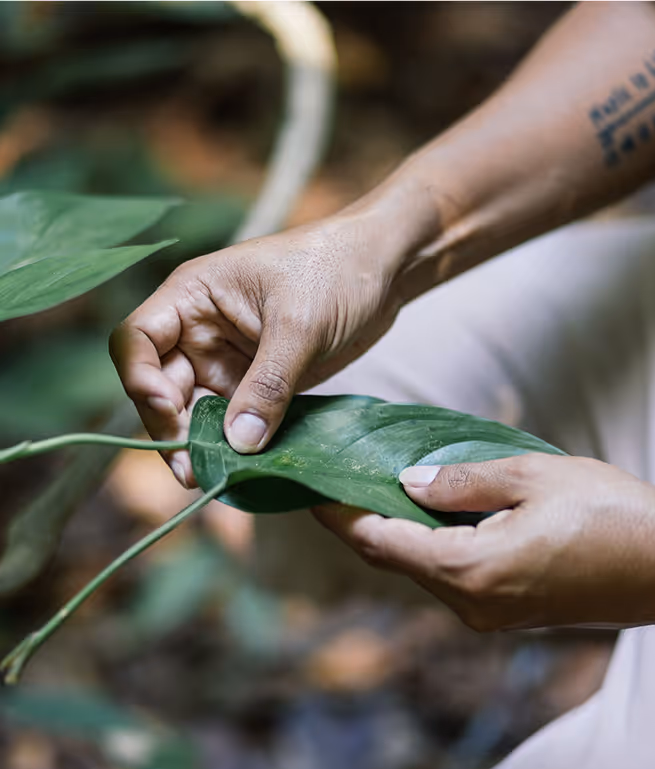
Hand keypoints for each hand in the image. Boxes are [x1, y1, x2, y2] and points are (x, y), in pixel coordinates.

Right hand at [109, 212, 406, 486]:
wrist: (383, 268)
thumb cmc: (336, 270)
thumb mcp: (300, 325)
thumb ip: (268, 384)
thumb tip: (238, 444)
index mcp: (191, 297)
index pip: (136, 342)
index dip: (140, 381)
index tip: (168, 412)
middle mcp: (198, 331)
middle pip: (158, 387)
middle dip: (171, 429)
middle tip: (193, 470)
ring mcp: (225, 361)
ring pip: (193, 412)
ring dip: (200, 444)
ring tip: (214, 477)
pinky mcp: (255, 384)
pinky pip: (231, 421)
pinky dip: (234, 445)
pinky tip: (244, 470)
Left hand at [314, 453, 654, 629]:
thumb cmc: (614, 517)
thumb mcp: (534, 478)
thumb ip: (462, 481)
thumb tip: (407, 484)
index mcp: (469, 570)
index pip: (380, 542)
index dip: (338, 516)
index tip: (308, 488)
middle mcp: (470, 605)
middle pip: (395, 559)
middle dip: (361, 521)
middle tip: (336, 477)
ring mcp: (489, 617)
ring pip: (422, 570)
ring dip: (397, 532)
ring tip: (376, 485)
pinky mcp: (508, 615)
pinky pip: (451, 578)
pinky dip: (430, 546)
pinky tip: (429, 513)